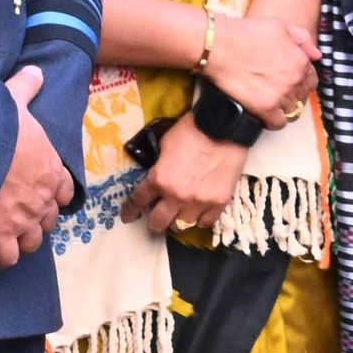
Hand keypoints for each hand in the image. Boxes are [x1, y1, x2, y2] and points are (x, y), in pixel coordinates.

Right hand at [0, 69, 74, 266]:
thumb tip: (36, 71)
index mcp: (49, 167)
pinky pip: (2, 257)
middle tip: (12, 220)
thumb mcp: (12, 101)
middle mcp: (41, 197)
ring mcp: (23, 219)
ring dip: (15, 244)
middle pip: (47, 222)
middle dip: (33, 223)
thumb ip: (26, 89)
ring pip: (29, 244)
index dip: (53, 197)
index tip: (40, 197)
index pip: (64, 191)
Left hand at [128, 115, 247, 235]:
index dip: (130, 211)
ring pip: (181, 226)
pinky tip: (198, 214)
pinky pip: (205, 222)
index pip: (138, 201)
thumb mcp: (164, 144)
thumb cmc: (192, 130)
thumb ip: (158, 166)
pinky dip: (200, 219)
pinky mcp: (219, 202)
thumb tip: (156, 177)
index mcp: (160, 179)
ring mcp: (199, 202)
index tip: (128, 216)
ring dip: (177, 221)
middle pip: (158, 222)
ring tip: (178, 216)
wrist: (224, 127)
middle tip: (155, 220)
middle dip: (153, 223)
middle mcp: (177, 196)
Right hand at [200, 13, 316, 124]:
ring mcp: (280, 96)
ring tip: (272, 103)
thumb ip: (302, 38)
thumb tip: (317, 56)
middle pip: (302, 97)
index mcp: (301, 61)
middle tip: (277, 91)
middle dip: (293, 95)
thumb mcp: (280, 26)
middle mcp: (294, 80)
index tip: (290, 82)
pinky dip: (273, 121)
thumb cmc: (247, 32)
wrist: (219, 46)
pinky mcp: (265, 108)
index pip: (311, 80)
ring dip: (284, 108)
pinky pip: (278, 123)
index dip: (301, 81)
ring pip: (292, 112)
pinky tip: (266, 114)